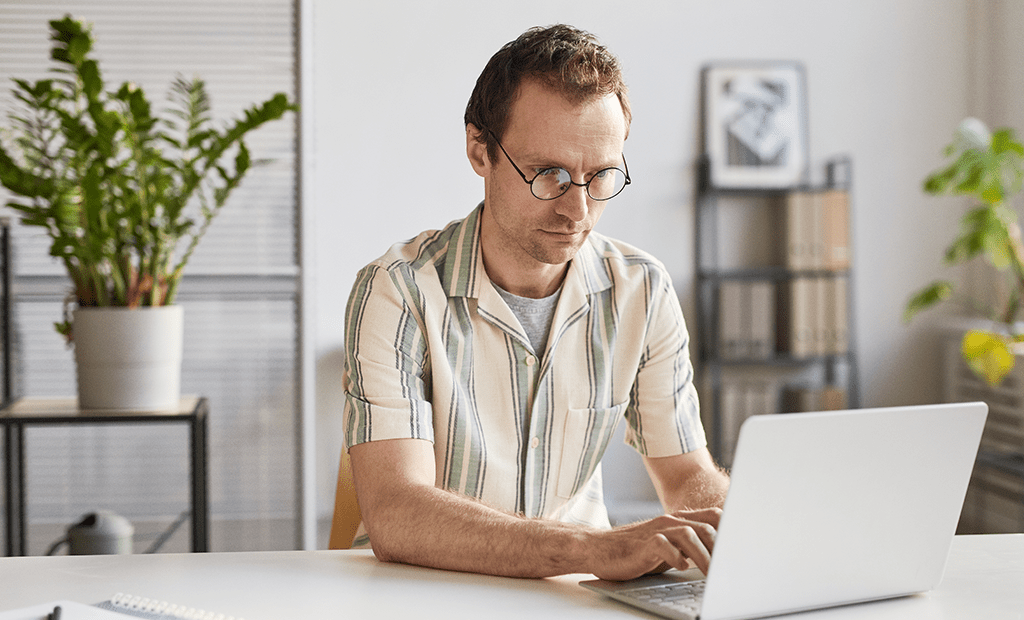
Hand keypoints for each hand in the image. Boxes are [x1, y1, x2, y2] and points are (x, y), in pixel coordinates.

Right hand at [586, 508, 720, 580]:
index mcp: (679, 520)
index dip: (731, 530)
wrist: (599, 548)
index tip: (744, 548)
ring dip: (704, 556)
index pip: (714, 516)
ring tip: (712, 573)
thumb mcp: (668, 546)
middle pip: (707, 527)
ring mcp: (656, 531)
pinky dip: (676, 556)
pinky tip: (681, 567)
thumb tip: (719, 558)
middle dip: (722, 549)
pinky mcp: (643, 544)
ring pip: (689, 535)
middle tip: (731, 568)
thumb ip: (690, 546)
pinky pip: (663, 545)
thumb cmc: (636, 551)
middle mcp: (670, 522)